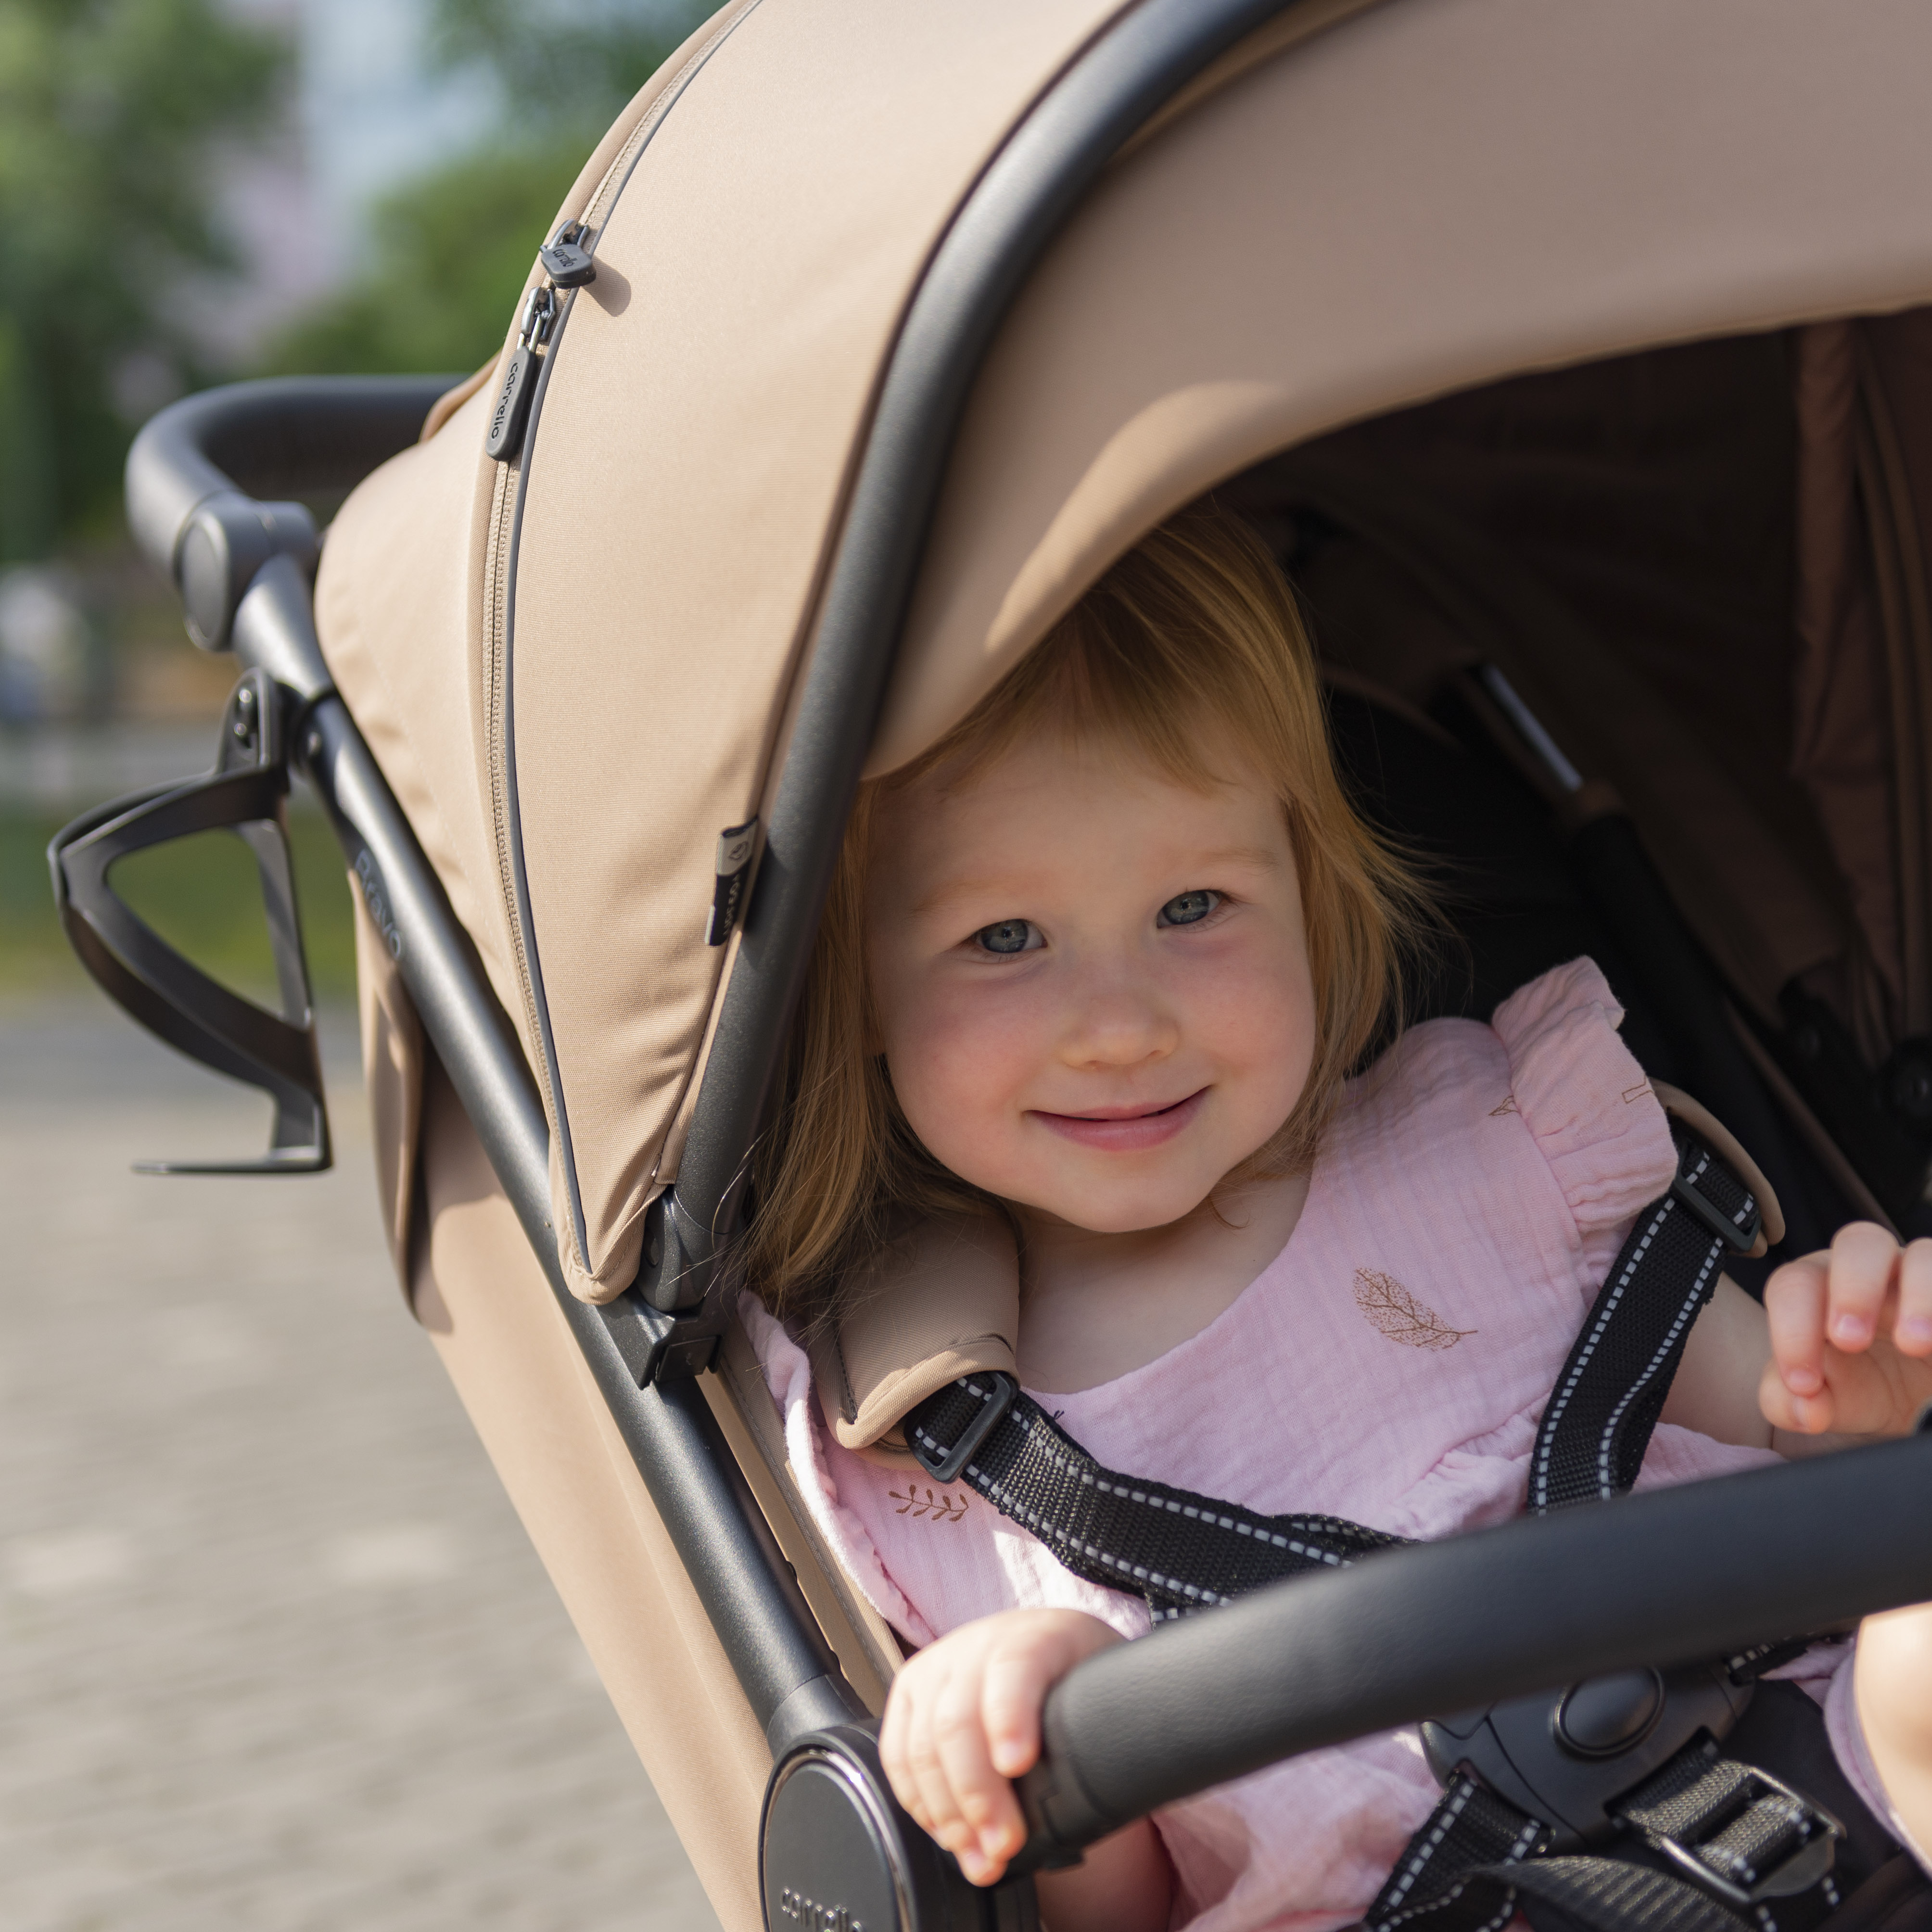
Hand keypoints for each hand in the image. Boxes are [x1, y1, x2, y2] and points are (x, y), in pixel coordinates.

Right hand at [879, 1607, 1121, 1884]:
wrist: (1044, 1647)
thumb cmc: (1077, 1680)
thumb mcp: (1101, 1690)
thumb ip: (1103, 1730)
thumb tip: (1106, 1798)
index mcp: (1035, 1638)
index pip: (1013, 1670)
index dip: (1010, 1718)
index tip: (1018, 1764)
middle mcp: (978, 1644)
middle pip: (957, 1720)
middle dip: (978, 1794)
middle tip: (1004, 1846)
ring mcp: (937, 1666)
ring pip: (921, 1744)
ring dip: (947, 1814)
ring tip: (979, 1857)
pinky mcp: (909, 1692)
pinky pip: (896, 1755)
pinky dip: (919, 1804)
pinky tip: (947, 1834)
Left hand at [1759, 1224, 1931, 1437]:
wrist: (1919, 1400)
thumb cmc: (1864, 1385)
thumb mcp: (1826, 1400)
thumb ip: (1789, 1402)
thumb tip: (1802, 1408)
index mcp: (1820, 1289)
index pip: (1793, 1286)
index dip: (1792, 1330)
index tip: (1805, 1384)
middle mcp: (1869, 1271)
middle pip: (1856, 1244)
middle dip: (1852, 1291)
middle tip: (1850, 1341)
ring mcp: (1919, 1276)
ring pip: (1921, 1254)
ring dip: (1918, 1294)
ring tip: (1914, 1344)